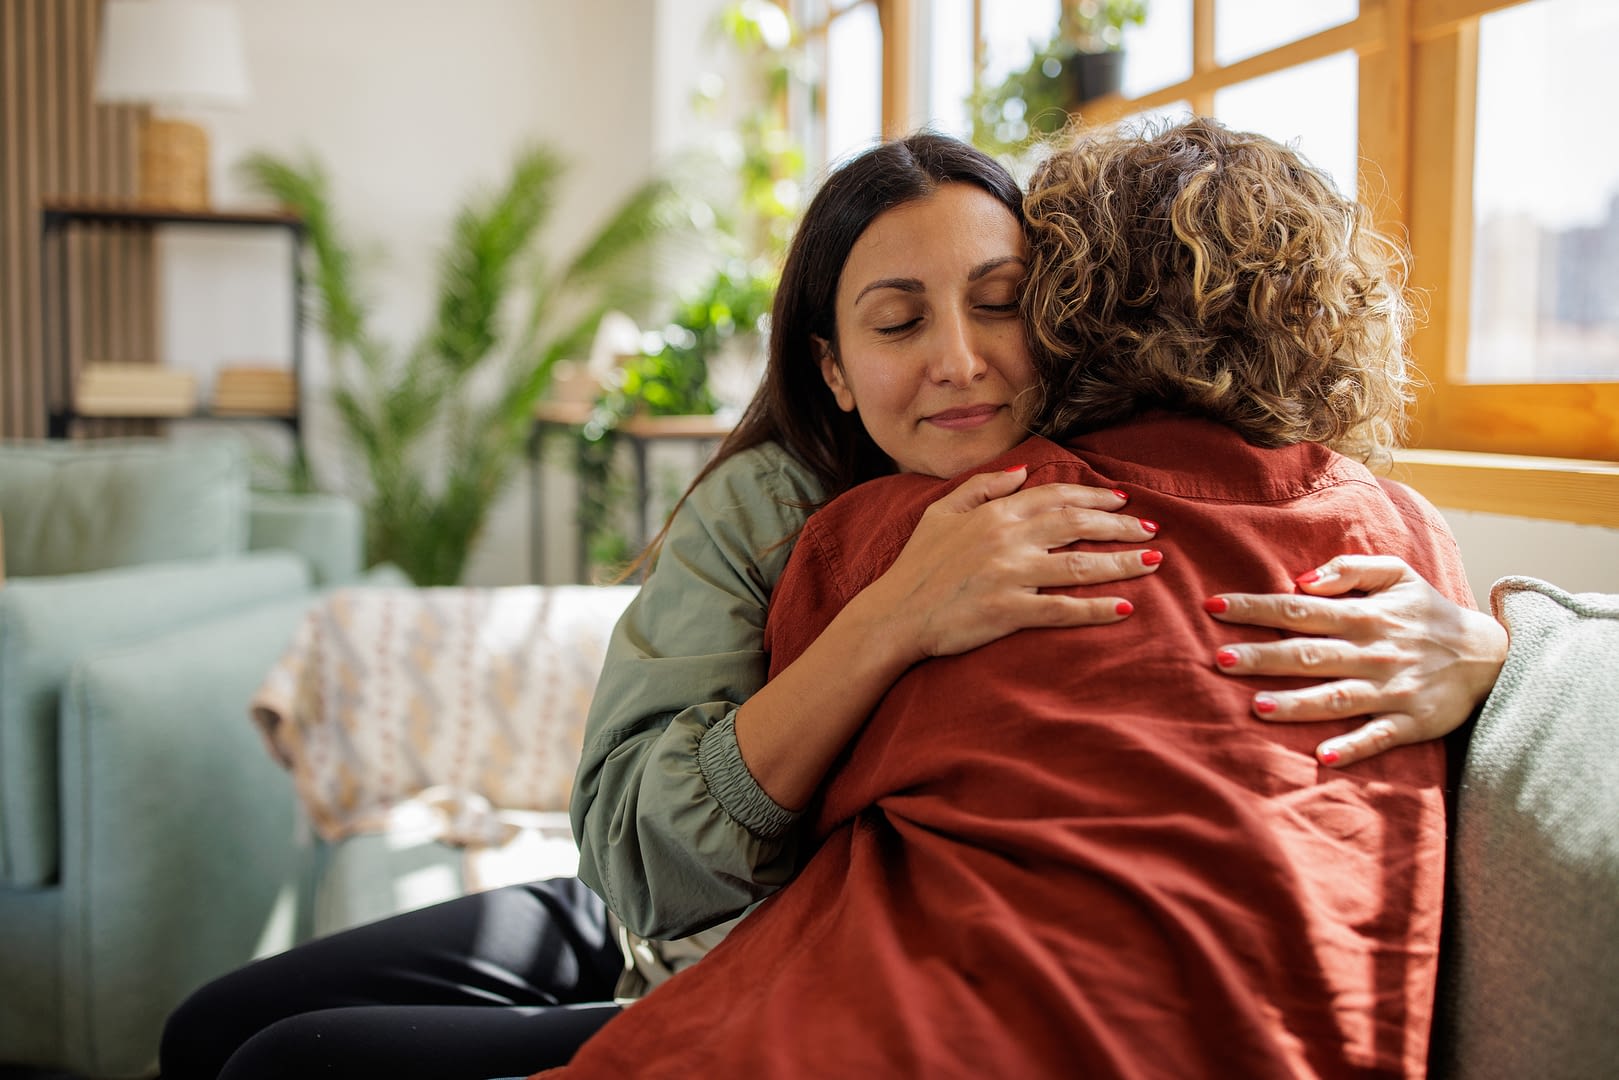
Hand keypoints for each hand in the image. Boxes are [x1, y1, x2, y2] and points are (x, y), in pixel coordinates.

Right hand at [871, 465, 1160, 661]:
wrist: (893, 615)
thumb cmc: (915, 566)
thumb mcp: (940, 513)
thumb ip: (981, 487)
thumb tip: (1019, 471)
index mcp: (994, 514)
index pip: (1055, 497)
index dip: (1094, 498)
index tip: (1122, 502)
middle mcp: (1007, 539)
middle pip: (1077, 525)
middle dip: (1120, 527)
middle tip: (1152, 530)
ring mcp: (1010, 575)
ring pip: (1079, 565)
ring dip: (1122, 563)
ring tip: (1154, 563)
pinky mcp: (1009, 611)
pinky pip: (1063, 609)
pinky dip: (1097, 608)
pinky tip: (1126, 608)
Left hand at [1205, 555, 1507, 767]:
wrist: (1491, 655)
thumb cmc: (1429, 612)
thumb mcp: (1398, 575)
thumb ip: (1350, 568)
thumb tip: (1303, 579)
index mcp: (1364, 615)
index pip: (1299, 608)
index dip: (1256, 607)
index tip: (1214, 607)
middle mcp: (1373, 652)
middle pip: (1309, 653)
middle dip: (1264, 656)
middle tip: (1221, 659)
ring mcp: (1391, 689)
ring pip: (1337, 697)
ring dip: (1298, 704)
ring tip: (1257, 707)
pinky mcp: (1411, 722)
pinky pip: (1379, 737)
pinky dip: (1353, 746)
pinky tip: (1323, 755)